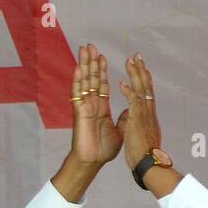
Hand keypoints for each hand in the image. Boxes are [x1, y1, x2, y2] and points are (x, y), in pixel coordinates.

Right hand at [68, 45, 122, 167]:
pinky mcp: (80, 112)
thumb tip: (130, 108)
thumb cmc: (103, 150)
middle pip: (92, 79)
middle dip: (91, 62)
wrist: (93, 161)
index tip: (102, 56)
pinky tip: (78, 68)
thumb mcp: (120, 130)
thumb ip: (124, 118)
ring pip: (84, 81)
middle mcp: (92, 104)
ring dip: (84, 65)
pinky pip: (78, 93)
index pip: (102, 84)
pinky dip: (78, 80)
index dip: (102, 70)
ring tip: (84, 49)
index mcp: (101, 108)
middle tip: (90, 45)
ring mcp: (84, 107)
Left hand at [118, 52, 161, 169]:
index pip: (146, 91)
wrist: (147, 162)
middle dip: (140, 69)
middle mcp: (148, 110)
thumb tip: (134, 116)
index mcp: (147, 113)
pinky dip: (128, 92)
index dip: (142, 78)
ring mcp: (144, 114)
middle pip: (146, 85)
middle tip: (136, 55)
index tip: (139, 66)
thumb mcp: (139, 132)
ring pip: (141, 89)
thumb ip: (136, 122)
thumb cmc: (142, 151)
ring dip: (135, 74)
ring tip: (130, 61)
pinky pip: (133, 103)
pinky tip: (121, 83)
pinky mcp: (137, 120)